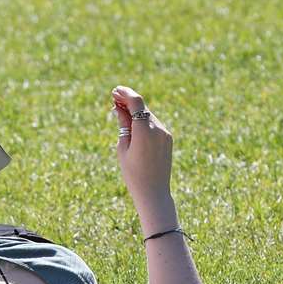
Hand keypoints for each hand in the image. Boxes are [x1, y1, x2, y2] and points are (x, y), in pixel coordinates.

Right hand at [112, 86, 172, 206]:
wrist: (154, 192)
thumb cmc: (133, 174)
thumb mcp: (123, 148)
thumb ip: (123, 125)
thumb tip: (120, 109)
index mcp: (144, 131)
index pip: (137, 102)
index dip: (126, 93)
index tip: (115, 91)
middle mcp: (158, 129)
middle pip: (142, 107)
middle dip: (129, 101)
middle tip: (114, 98)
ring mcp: (165, 133)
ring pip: (148, 115)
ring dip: (136, 111)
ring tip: (121, 110)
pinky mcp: (168, 139)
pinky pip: (154, 125)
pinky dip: (143, 121)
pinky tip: (133, 123)